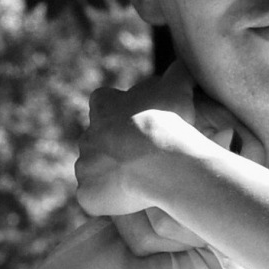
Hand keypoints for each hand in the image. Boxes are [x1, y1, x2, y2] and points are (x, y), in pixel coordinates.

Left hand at [75, 62, 261, 256]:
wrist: (159, 157)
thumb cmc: (167, 120)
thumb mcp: (177, 88)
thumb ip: (178, 74)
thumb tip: (184, 64)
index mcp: (103, 106)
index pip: (102, 103)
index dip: (117, 112)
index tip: (135, 123)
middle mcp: (87, 135)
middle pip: (96, 141)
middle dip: (113, 148)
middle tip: (139, 158)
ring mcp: (84, 166)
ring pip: (93, 171)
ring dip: (109, 176)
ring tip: (136, 183)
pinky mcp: (86, 193)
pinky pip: (93, 199)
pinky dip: (106, 201)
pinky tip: (128, 203)